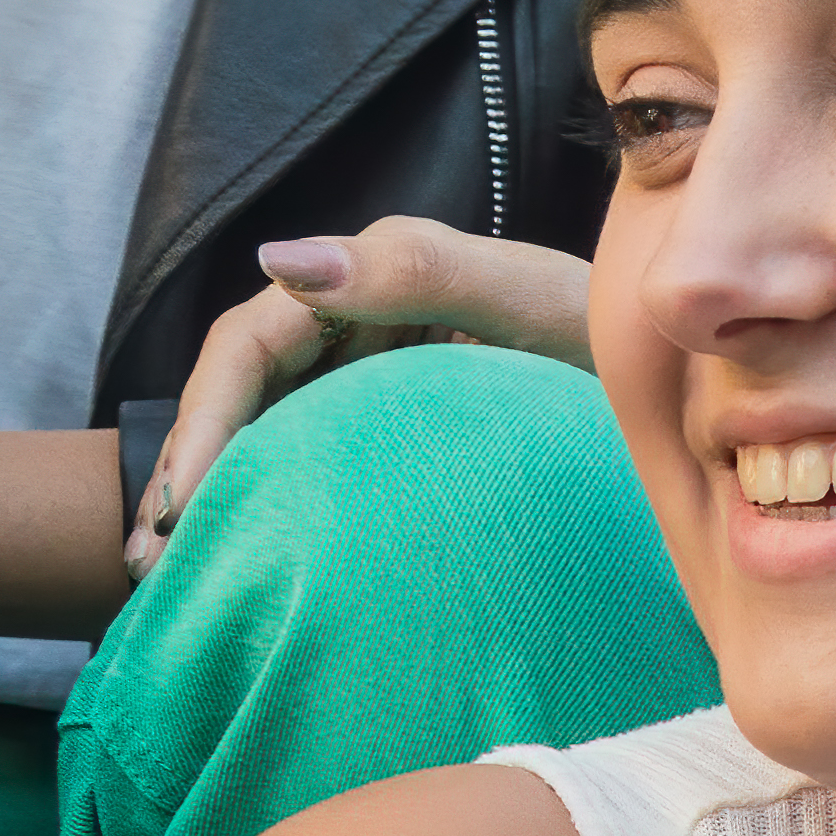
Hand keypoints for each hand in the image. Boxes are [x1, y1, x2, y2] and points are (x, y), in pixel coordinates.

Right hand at [128, 219, 595, 573]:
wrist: (683, 386)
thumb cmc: (618, 339)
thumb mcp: (532, 304)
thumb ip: (418, 272)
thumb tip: (278, 260)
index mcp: (378, 274)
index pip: (252, 342)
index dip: (206, 419)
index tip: (184, 502)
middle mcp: (364, 315)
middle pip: (242, 389)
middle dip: (189, 469)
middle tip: (152, 561)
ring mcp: (378, 369)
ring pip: (265, 428)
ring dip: (215, 495)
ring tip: (171, 575)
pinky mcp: (395, 418)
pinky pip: (310, 455)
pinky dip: (268, 503)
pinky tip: (247, 561)